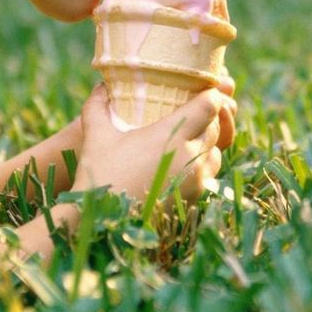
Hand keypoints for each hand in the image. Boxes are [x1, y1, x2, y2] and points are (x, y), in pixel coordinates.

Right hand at [72, 83, 235, 203]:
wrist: (105, 225)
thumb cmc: (101, 175)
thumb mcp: (97, 136)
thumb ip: (98, 106)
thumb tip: (101, 86)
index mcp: (173, 135)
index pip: (210, 106)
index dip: (210, 94)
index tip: (203, 89)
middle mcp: (192, 157)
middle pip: (214, 128)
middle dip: (205, 118)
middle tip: (188, 112)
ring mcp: (196, 182)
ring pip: (214, 153)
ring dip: (204, 144)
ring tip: (184, 140)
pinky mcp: (195, 200)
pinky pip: (208, 176)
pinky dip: (200, 167)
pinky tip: (179, 166)